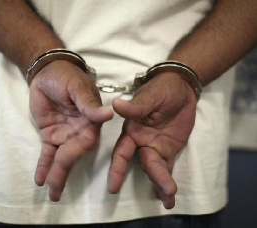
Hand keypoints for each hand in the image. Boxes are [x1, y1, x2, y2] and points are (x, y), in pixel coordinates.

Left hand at [30, 60, 112, 200]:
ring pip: (61, 158)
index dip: (75, 154)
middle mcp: (80, 131)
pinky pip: (48, 153)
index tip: (65, 163)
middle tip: (56, 194)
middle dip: (63, 173)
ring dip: (56, 175)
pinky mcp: (51, 135)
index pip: (85, 141)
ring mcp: (65, 134)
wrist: (48, 73)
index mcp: (90, 120)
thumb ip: (89, 103)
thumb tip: (109, 114)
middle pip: (72, 155)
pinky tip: (40, 180)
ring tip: (53, 194)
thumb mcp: (76, 87)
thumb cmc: (66, 77)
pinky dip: (44, 166)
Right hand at [108, 72, 196, 208]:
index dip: (116, 169)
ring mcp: (156, 147)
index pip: (122, 152)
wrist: (182, 88)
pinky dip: (168, 180)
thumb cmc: (162, 89)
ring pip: (157, 168)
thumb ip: (135, 106)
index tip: (112, 187)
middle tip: (166, 190)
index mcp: (132, 129)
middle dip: (154, 177)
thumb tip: (115, 105)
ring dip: (162, 183)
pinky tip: (170, 195)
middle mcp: (141, 141)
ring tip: (169, 200)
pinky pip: (168, 167)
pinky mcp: (169, 149)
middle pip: (144, 163)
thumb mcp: (150, 95)